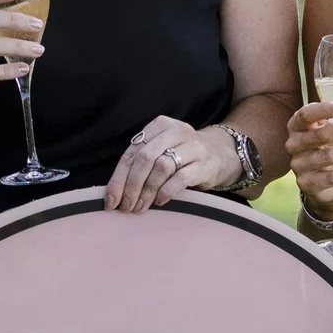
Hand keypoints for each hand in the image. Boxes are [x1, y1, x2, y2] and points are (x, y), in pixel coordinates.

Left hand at [105, 115, 228, 212]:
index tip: (111, 200)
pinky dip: (166, 191)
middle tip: (126, 206)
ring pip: (161, 167)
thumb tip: (114, 192)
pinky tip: (160, 201)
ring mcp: (193, 147)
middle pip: (145, 158)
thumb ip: (140, 162)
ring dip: (147, 190)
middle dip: (131, 185)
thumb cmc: (183, 156)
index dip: (119, 178)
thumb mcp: (162, 150)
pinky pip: (181, 178)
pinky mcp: (205, 164)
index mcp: (160, 126)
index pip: (133, 152)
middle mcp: (176, 132)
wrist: (221, 154)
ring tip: (141, 206)